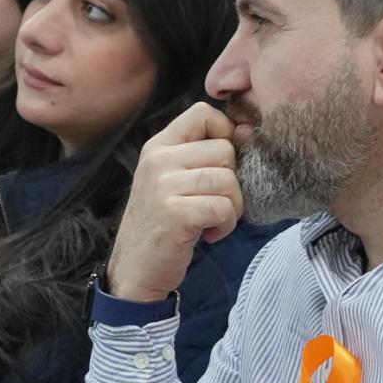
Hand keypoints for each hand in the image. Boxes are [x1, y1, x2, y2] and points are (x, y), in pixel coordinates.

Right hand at [105, 103, 242, 302]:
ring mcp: (164, 186)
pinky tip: (208, 234)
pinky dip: (225, 226)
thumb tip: (247, 132)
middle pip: (225, 150)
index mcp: (158, 146)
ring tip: (210, 221)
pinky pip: (224, 208)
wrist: (135, 269)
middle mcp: (158, 160)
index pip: (203, 113)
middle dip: (232, 182)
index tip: (222, 165)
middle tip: (214, 204)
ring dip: (231, 208)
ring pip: (228, 180)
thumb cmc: (163, 223)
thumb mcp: (174, 180)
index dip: (225, 134)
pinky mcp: (176, 213)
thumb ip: (204, 154)